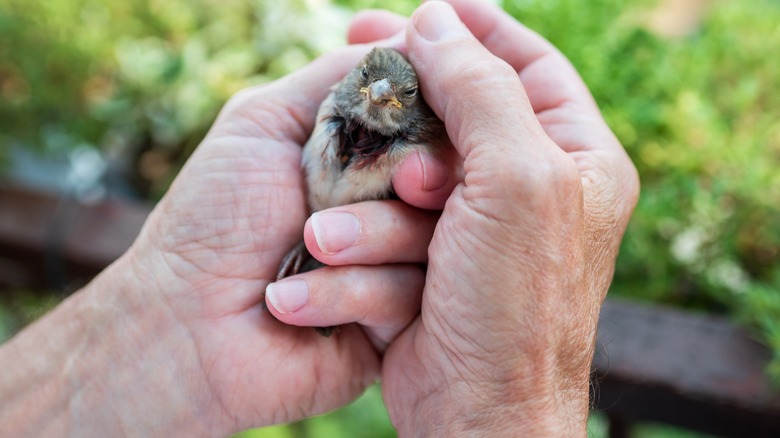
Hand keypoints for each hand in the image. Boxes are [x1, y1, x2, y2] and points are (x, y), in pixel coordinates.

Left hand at [0, 39, 451, 434]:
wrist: (185, 327)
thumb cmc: (214, 219)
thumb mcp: (264, 121)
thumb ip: (336, 80)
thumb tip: (411, 42)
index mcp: (360, 162)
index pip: (426, 127)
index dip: (436, 118)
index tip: (433, 115)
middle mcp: (385, 211)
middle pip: (445, 182)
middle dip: (416, 177)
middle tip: (399, 183)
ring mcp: (392, 268)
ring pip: (435, 240)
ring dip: (368, 237)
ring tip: (307, 246)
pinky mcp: (394, 326)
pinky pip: (413, 297)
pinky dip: (354, 290)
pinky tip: (294, 298)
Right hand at [342, 1, 638, 434]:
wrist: (477, 414)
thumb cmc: (514, 303)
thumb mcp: (515, 179)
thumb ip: (479, 89)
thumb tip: (437, 19)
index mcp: (576, 159)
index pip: (529, 64)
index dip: (476, 29)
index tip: (421, 6)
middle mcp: (530, 187)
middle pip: (460, 111)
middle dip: (406, 108)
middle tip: (355, 60)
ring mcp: (476, 227)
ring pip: (408, 172)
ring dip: (369, 199)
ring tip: (333, 231)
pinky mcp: (429, 262)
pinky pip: (383, 225)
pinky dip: (358, 242)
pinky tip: (325, 259)